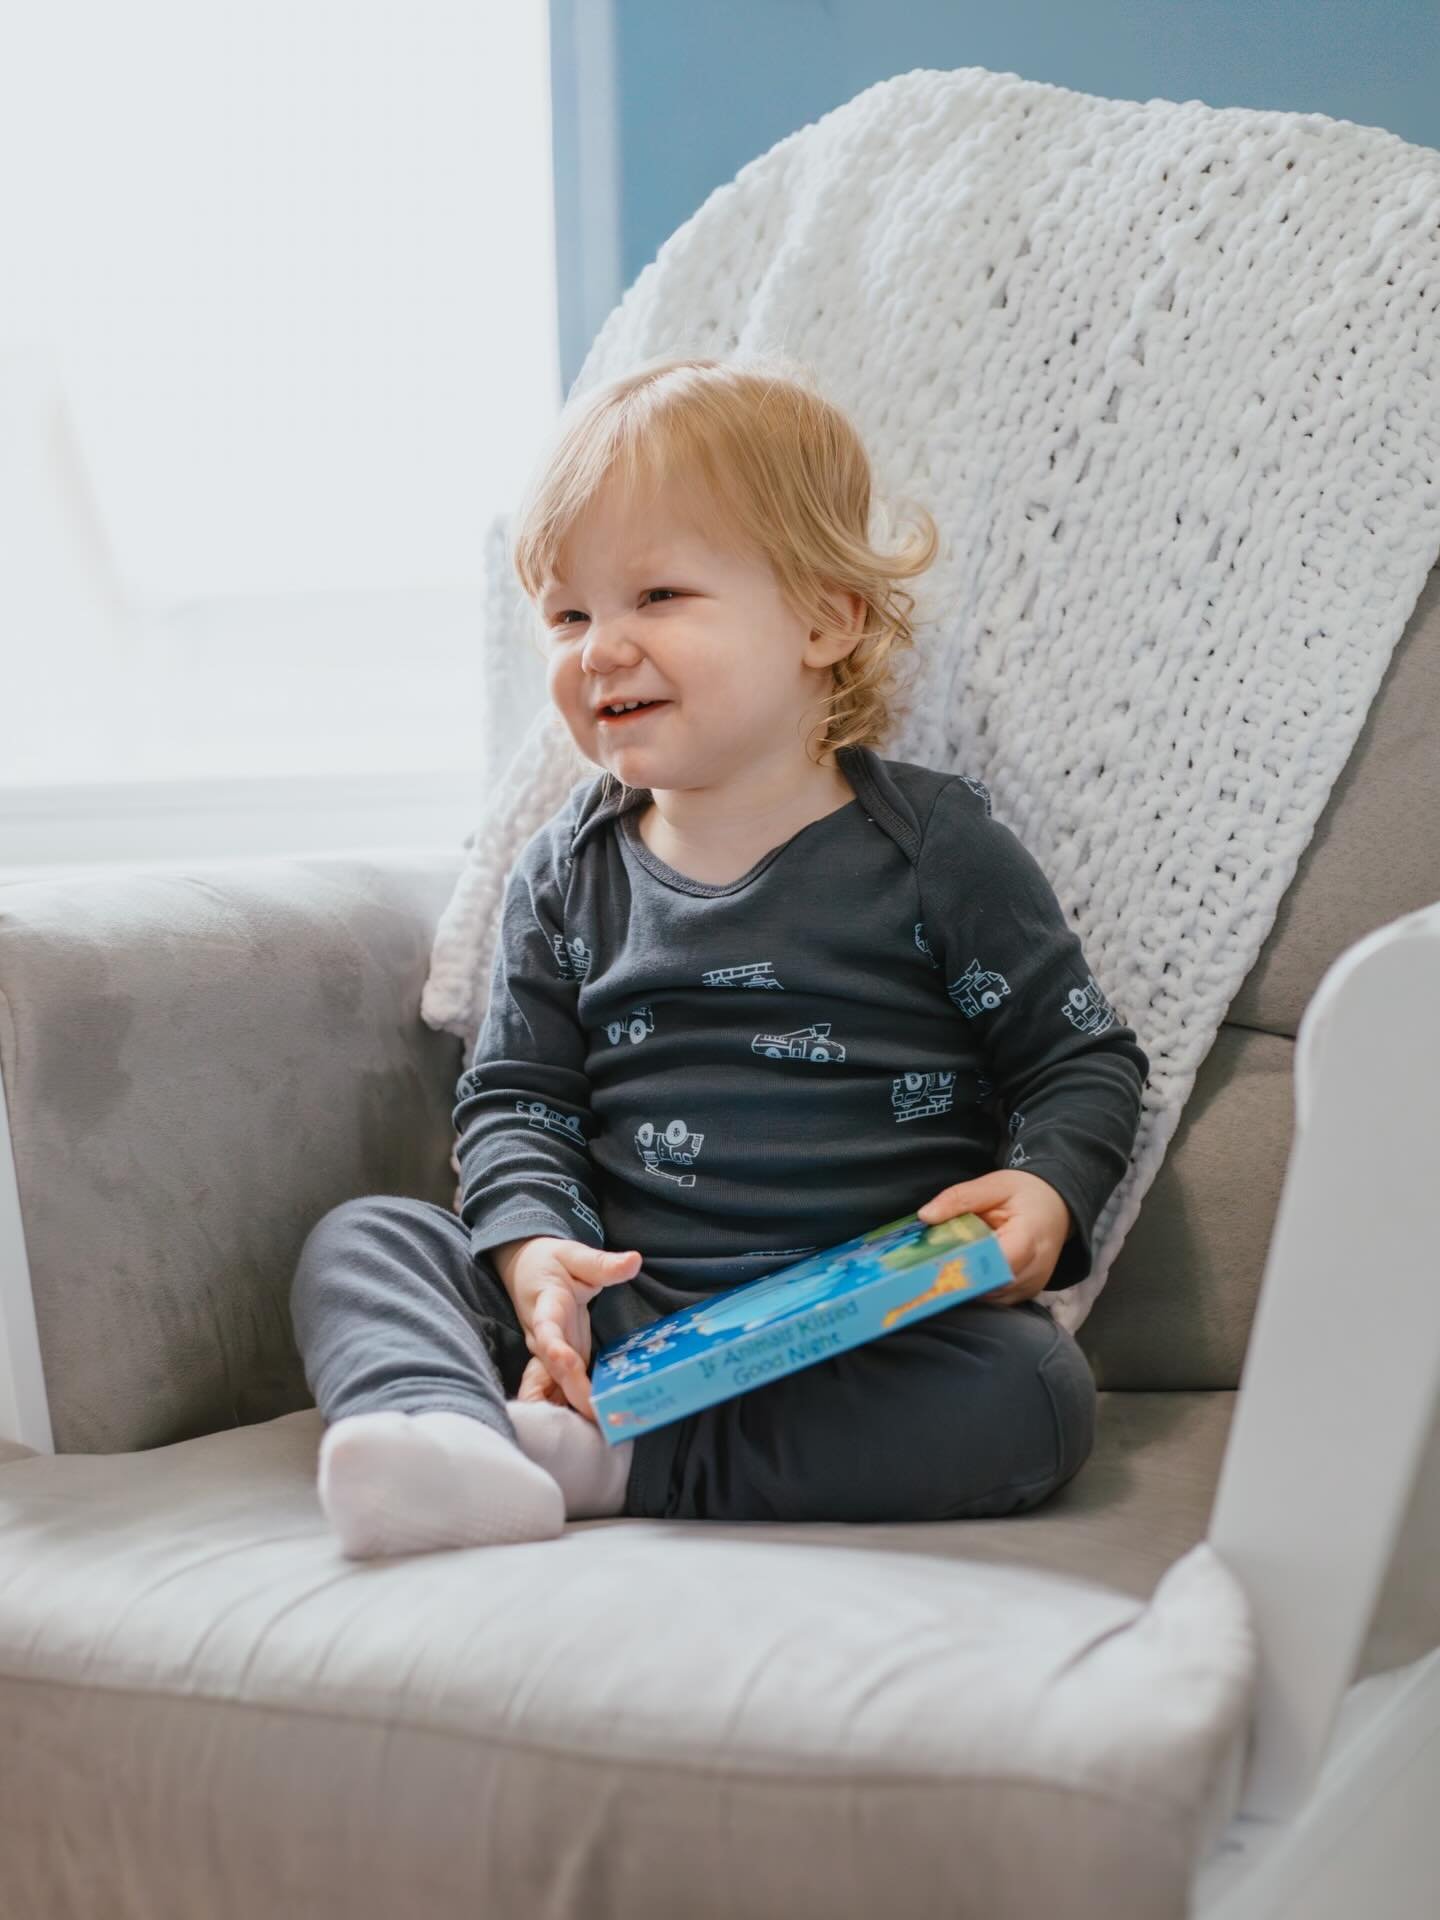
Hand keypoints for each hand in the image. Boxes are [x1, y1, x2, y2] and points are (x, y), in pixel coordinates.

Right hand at [503, 1237, 641, 1424]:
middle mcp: (543, 1338)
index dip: (555, 1348)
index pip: (546, 1331)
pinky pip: (561, 1391)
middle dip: (571, 1395)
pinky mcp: (560, 1363)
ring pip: (551, 1389)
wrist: (526, 1269)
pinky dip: (575, 1411)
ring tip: (602, 1431)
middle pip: (551, 1372)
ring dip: (570, 1412)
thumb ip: (602, 1263)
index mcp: (545, 1308)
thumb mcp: (574, 1254)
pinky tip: (599, 1429)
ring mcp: (549, 1354)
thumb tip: (634, 1261)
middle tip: (600, 1418)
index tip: (566, 1361)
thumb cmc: (551, 1262)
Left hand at [916, 1169, 1072, 1305]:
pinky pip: (994, 1299)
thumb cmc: (1026, 1194)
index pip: (994, 1262)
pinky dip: (975, 1288)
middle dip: (956, 1277)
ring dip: (964, 1284)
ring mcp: (1030, 1286)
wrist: (1056, 1206)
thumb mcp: (993, 1185)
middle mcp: (1034, 1269)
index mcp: (1028, 1237)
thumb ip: (959, 1198)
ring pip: (988, 1297)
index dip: (963, 1265)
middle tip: (925, 1268)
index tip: (932, 1262)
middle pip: (987, 1285)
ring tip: (942, 1267)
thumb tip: (925, 1215)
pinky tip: (962, 1272)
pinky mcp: (1024, 1294)